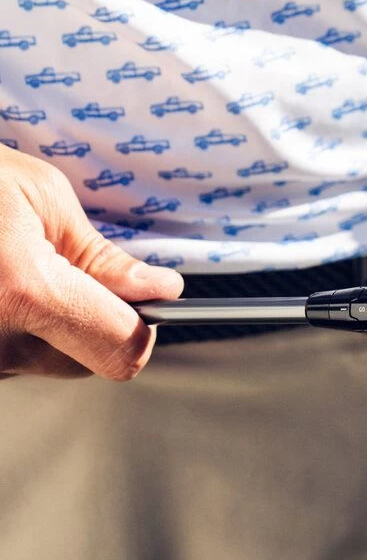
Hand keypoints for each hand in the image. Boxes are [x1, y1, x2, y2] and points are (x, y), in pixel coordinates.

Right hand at [0, 147, 181, 379]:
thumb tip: (158, 291)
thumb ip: (103, 256)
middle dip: (97, 323)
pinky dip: (14, 329)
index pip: (120, 347)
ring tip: (14, 271)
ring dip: (52, 326)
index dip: (143, 325)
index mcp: (23, 290)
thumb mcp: (40, 195)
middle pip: (88, 363)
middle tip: (69, 272)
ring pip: (46, 362)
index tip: (147, 300)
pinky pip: (7, 358)